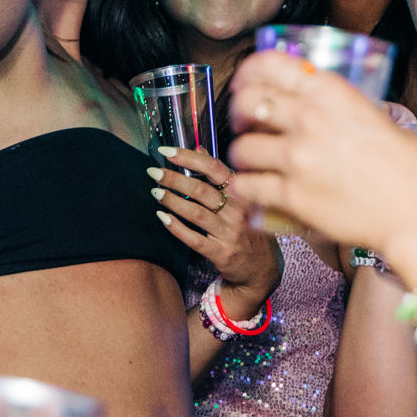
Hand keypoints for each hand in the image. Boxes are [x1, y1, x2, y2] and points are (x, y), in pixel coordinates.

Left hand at [149, 146, 281, 314]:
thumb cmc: (248, 227)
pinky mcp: (221, 253)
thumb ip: (220, 174)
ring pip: (196, 213)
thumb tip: (199, 148)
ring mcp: (230, 233)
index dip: (189, 157)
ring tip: (155, 192)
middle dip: (174, 179)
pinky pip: (194, 238)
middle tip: (154, 172)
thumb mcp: (242, 198)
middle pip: (202, 190)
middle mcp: (238, 211)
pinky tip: (162, 217)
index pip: (215, 168)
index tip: (167, 151)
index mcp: (243, 192)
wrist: (263, 267)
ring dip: (172, 200)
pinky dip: (176, 227)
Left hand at [227, 52, 416, 271]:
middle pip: (245, 101)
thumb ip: (349, 111)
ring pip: (240, 147)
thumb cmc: (415, 172)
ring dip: (242, 156)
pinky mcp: (291, 195)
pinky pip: (246, 186)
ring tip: (252, 163)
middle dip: (237, 113)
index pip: (269, 64)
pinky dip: (244, 188)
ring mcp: (297, 157)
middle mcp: (309, 118)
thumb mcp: (383, 120)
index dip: (249, 73)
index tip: (246, 84)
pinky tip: (253, 189)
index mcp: (332, 93)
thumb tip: (334, 110)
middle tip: (244, 126)